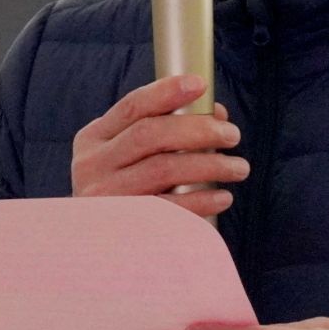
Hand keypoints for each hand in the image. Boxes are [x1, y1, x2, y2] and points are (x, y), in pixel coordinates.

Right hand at [71, 75, 247, 219]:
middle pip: (151, 134)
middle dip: (198, 130)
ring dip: (209, 165)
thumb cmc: (121, 190)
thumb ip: (161, 130)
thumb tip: (215, 113)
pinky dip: (201, 200)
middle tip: (232, 135)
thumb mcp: (124, 155)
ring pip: (164, 168)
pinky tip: (222, 197)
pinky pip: (169, 208)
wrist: (90, 245)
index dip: (167, 92)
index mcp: (94, 138)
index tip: (200, 84)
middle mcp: (93, 164)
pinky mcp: (124, 226)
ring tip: (238, 167)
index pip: (132, 106)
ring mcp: (107, 196)